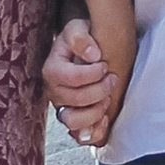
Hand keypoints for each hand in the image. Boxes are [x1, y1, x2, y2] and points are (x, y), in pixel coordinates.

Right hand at [44, 18, 118, 150]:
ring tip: (107, 98)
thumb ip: (81, 36)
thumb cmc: (82, 39)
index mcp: (51, 70)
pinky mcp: (74, 121)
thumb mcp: (78, 27)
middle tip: (112, 78)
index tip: (105, 64)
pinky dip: (94, 131)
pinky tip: (105, 118)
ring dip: (95, 112)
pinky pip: (80, 137)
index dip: (93, 73)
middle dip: (100, 90)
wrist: (85, 52)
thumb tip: (93, 54)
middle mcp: (53, 92)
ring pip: (73, 122)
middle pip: (75, 100)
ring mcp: (62, 108)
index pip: (72, 78)